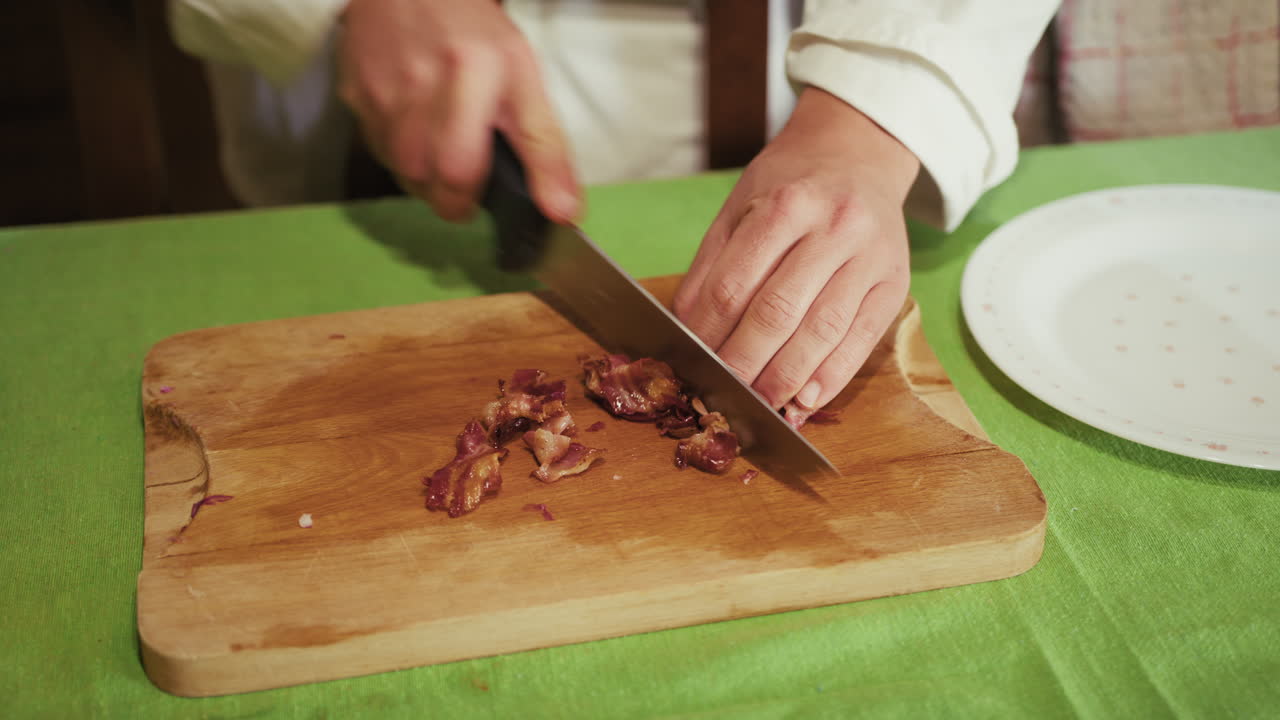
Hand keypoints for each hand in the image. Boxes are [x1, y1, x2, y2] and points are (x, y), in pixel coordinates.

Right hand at [338, 0, 580, 221]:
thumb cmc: (471, 33)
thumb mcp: (524, 78)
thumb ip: (545, 148)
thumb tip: (563, 211)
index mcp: (473, 72)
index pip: (463, 168)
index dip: (473, 199)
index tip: (481, 202)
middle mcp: (422, 82)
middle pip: (430, 180)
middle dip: (452, 197)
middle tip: (467, 179)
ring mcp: (382, 91)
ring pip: (404, 173)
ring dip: (426, 178)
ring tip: (443, 149)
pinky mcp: (355, 96)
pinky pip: (379, 152)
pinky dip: (401, 156)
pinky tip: (416, 131)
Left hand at [673, 88, 919, 420]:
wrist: (859, 152)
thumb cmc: (790, 184)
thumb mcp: (740, 205)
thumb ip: (713, 264)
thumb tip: (686, 331)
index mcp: (785, 204)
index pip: (734, 285)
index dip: (707, 333)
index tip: (690, 362)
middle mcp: (833, 227)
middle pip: (777, 313)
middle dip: (743, 364)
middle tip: (720, 395)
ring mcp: (869, 256)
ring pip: (822, 331)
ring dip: (786, 379)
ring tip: (759, 406)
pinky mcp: (895, 282)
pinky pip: (862, 339)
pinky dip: (832, 376)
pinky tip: (807, 401)